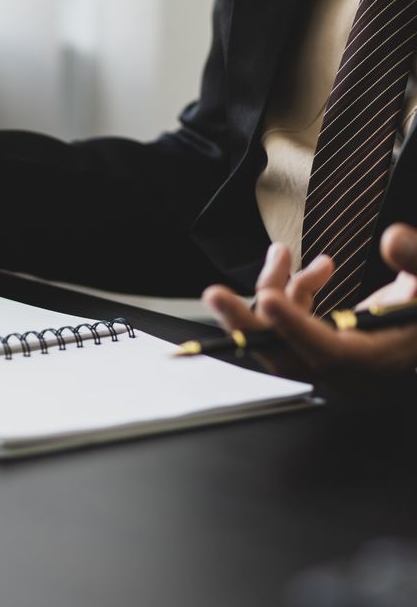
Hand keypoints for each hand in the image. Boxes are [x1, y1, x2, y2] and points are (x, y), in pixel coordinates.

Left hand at [200, 224, 416, 379]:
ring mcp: (331, 360)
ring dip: (272, 288)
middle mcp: (348, 368)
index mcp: (376, 359)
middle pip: (285, 354)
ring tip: (280, 252)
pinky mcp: (323, 346)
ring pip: (281, 334)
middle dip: (246, 323)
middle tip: (214, 295)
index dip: (294, 327)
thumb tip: (392, 238)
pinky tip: (295, 263)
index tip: (268, 300)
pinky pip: (291, 323)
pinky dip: (289, 292)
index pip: (327, 351)